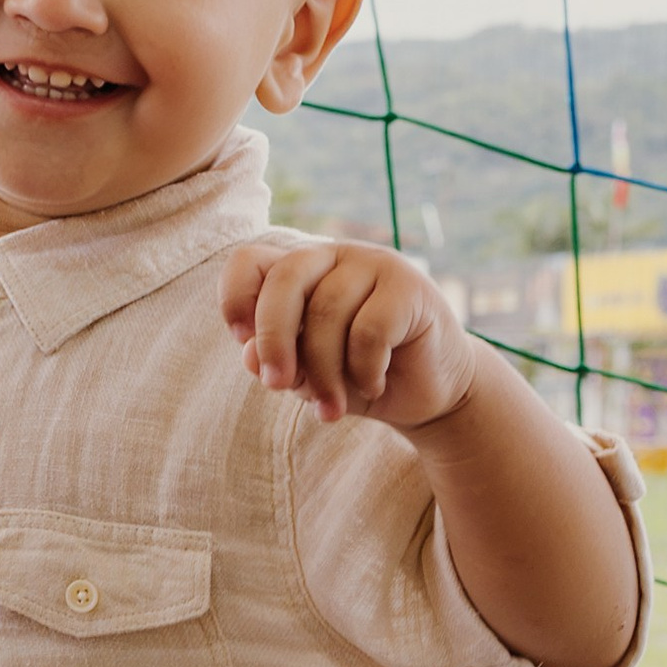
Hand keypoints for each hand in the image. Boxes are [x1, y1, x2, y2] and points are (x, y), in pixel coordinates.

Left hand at [222, 237, 476, 431]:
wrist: (431, 394)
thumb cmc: (361, 377)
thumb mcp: (310, 376)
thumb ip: (278, 362)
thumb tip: (249, 354)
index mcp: (301, 271)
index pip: (250, 261)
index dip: (235, 297)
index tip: (240, 340)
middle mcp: (334, 256)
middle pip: (286, 278)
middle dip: (274, 338)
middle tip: (275, 385)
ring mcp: (374, 265)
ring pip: (327, 313)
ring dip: (324, 373)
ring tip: (331, 410)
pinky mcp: (410, 287)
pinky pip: (369, 331)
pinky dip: (364, 371)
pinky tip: (374, 386)